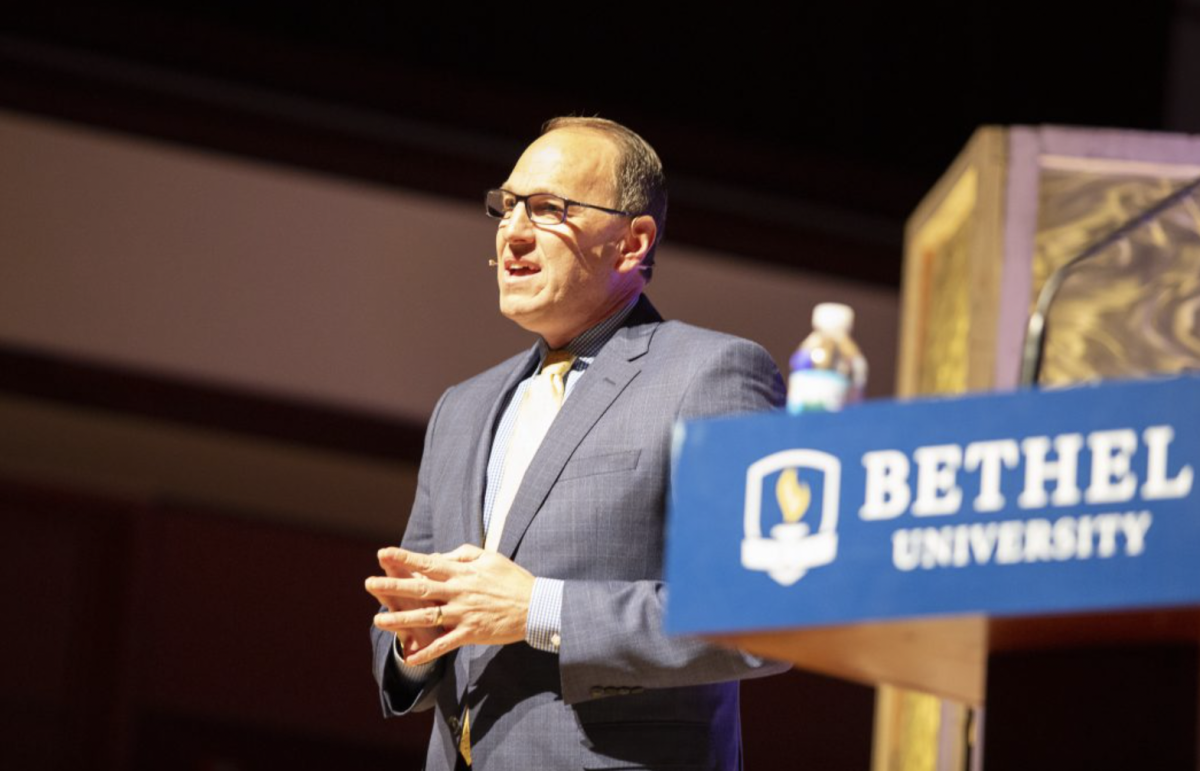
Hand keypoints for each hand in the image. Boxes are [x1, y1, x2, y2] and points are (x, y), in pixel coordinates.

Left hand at [367, 544, 534, 665]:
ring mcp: (463, 614)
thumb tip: (439, 556)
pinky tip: (409, 657)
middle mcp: (459, 592)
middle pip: (420, 589)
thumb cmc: (512, 579)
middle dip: (393, 586)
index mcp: (463, 572)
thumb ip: (463, 554)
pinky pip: (444, 644)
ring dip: (401, 619)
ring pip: (427, 617)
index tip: (382, 553)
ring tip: (378, 620)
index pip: (428, 563)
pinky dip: (427, 652)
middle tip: (368, 583)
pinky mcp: (471, 633)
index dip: (404, 558)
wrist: (535, 607)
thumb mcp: (490, 557)